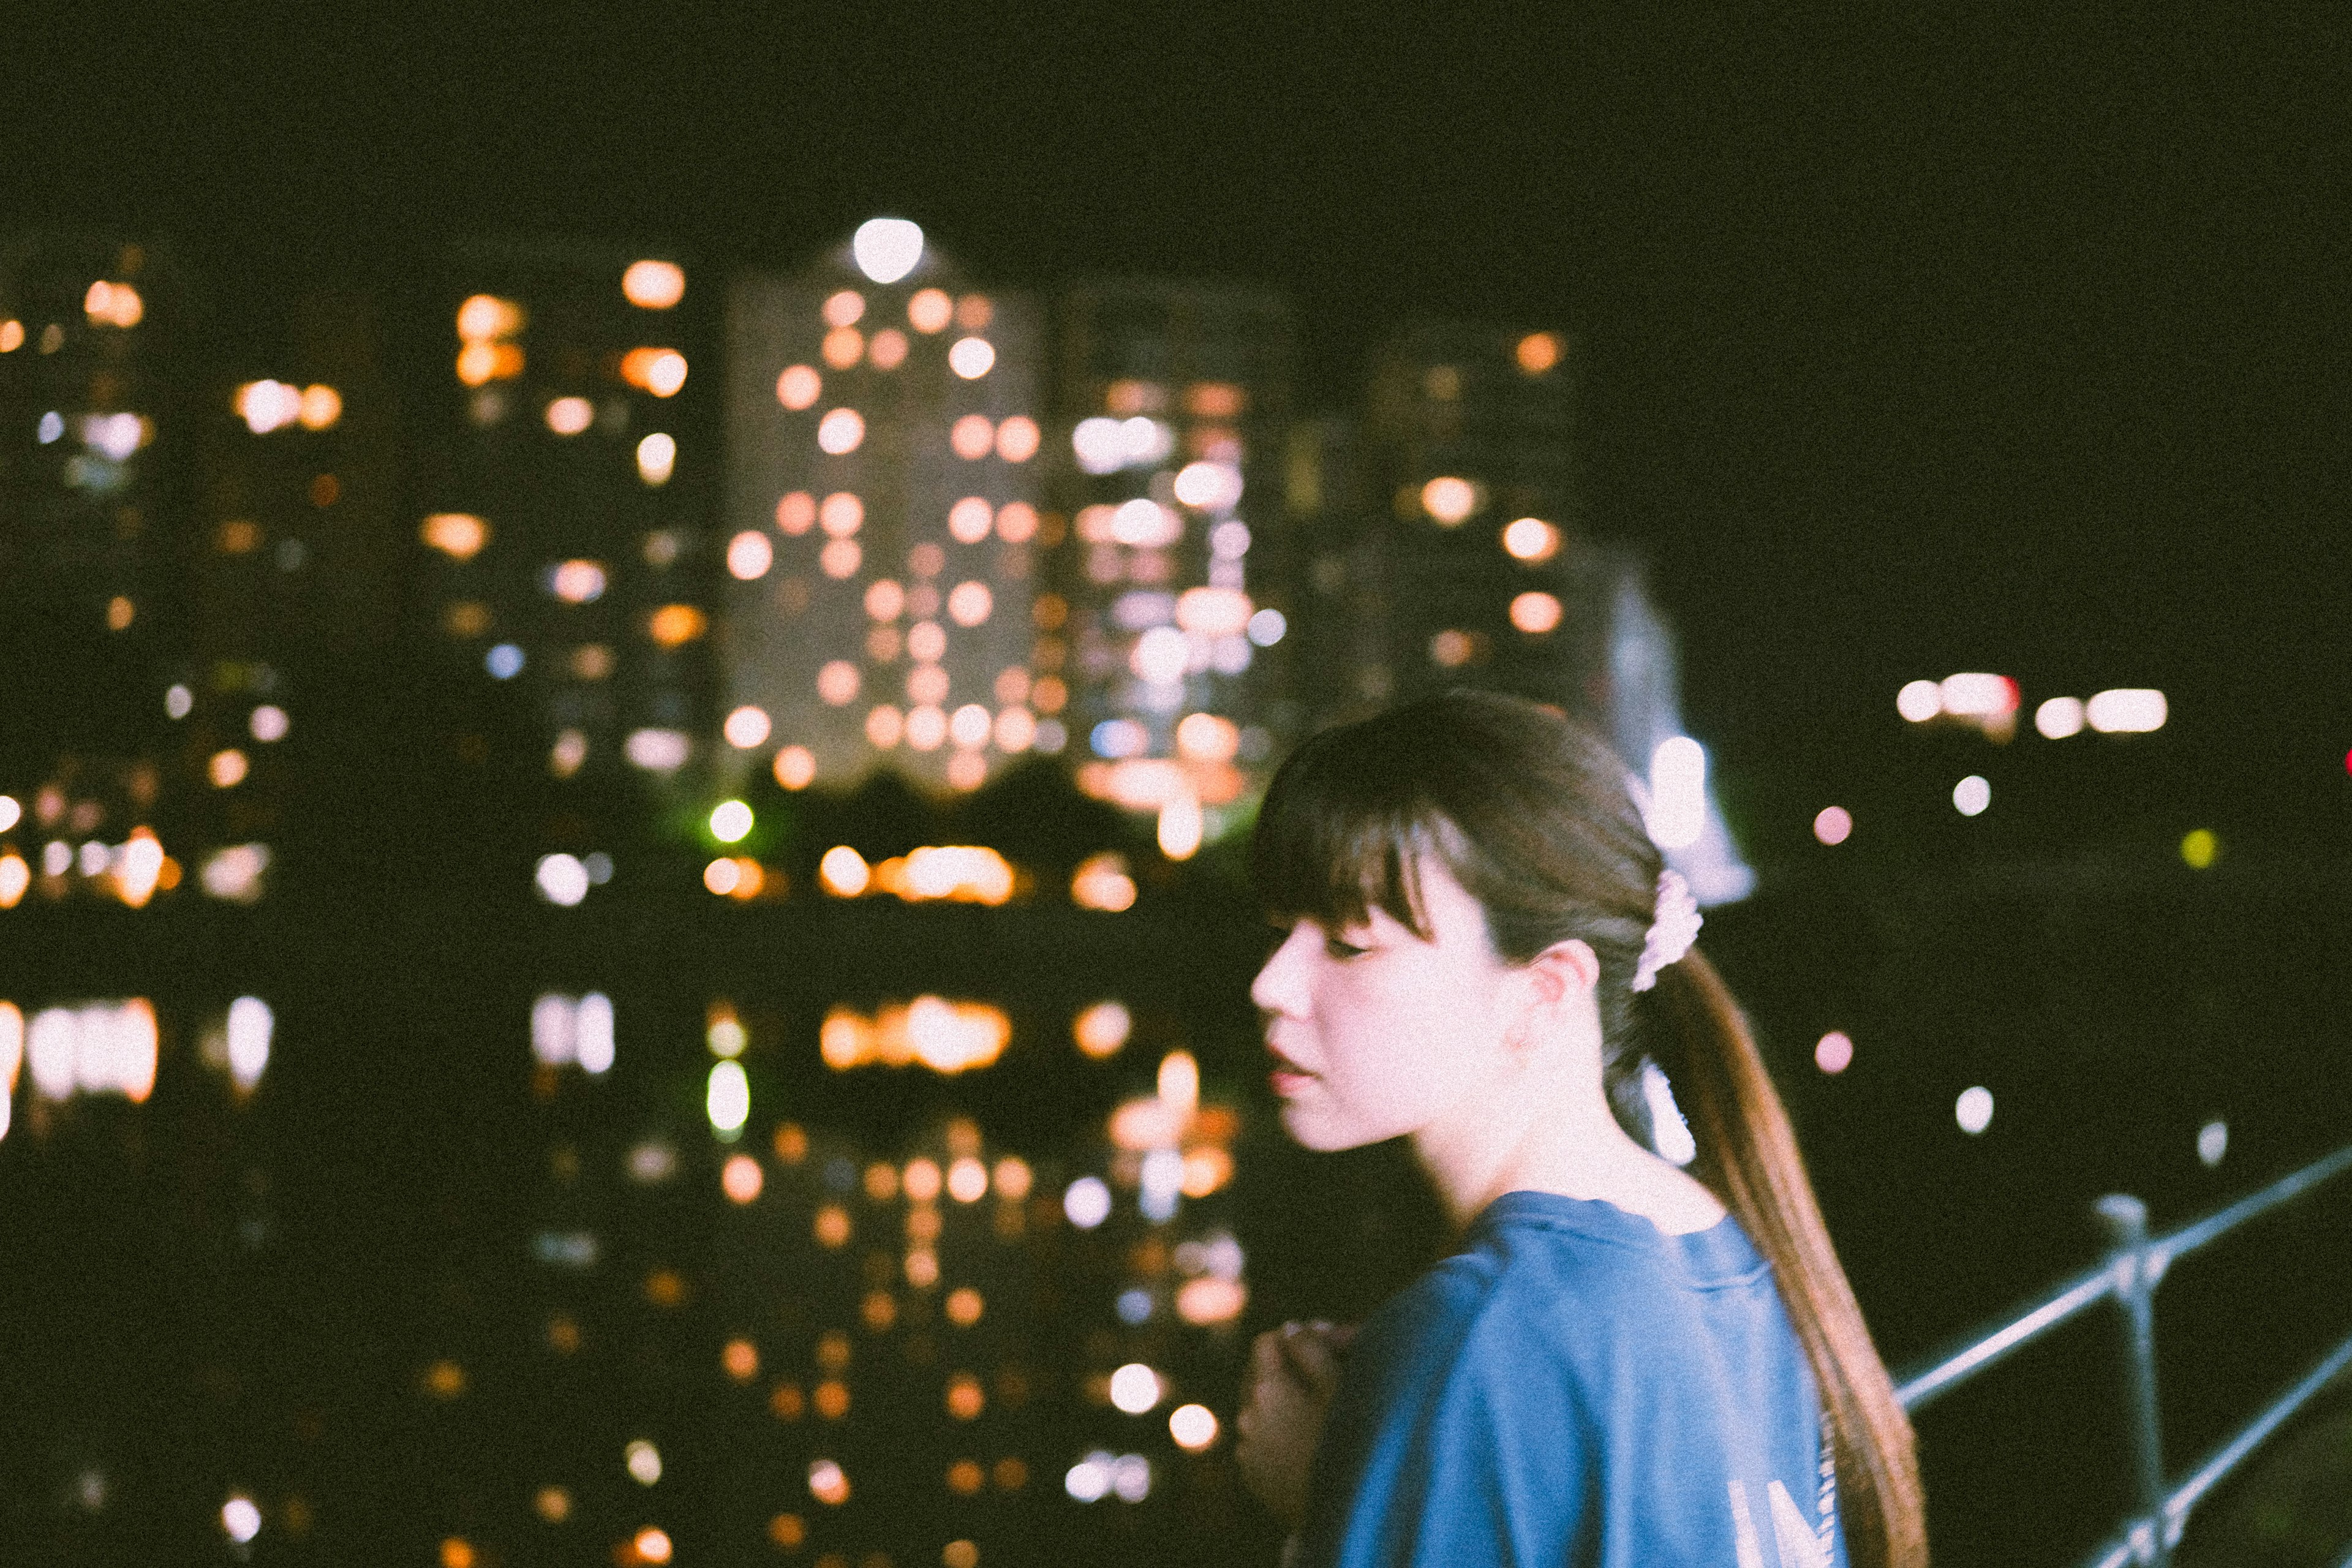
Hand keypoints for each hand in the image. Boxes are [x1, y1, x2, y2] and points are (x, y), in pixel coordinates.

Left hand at [1234, 1320, 1358, 1529]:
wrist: (1341, 1513)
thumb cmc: (1348, 1442)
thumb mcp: (1339, 1387)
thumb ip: (1311, 1348)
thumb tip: (1290, 1328)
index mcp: (1267, 1388)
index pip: (1267, 1341)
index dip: (1294, 1338)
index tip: (1320, 1346)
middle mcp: (1247, 1415)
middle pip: (1258, 1373)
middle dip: (1284, 1368)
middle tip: (1320, 1377)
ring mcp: (1246, 1447)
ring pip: (1258, 1407)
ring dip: (1280, 1401)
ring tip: (1315, 1412)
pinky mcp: (1251, 1473)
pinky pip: (1259, 1439)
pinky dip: (1276, 1432)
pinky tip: (1305, 1442)